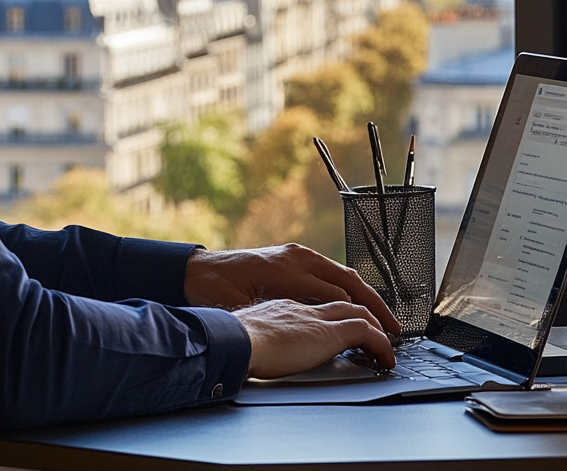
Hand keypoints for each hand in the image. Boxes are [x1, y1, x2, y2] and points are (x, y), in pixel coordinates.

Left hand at [183, 242, 400, 336]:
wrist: (195, 270)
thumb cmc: (213, 292)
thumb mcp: (242, 311)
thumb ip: (276, 319)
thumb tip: (303, 334)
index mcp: (284, 271)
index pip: (337, 295)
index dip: (362, 317)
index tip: (381, 337)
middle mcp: (294, 258)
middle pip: (347, 280)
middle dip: (374, 305)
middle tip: (396, 330)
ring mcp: (293, 253)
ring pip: (341, 271)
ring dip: (365, 293)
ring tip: (385, 318)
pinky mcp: (291, 255)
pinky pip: (328, 268)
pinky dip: (348, 284)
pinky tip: (357, 302)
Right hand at [235, 298, 395, 378]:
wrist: (234, 340)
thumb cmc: (234, 343)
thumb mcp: (251, 335)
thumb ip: (262, 337)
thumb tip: (260, 353)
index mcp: (284, 306)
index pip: (319, 302)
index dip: (338, 311)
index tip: (345, 326)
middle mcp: (303, 306)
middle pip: (344, 300)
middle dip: (366, 314)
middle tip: (379, 330)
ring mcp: (317, 316)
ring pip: (359, 311)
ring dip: (378, 327)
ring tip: (387, 345)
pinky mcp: (328, 332)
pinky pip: (366, 331)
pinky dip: (382, 343)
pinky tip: (386, 359)